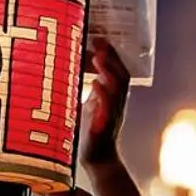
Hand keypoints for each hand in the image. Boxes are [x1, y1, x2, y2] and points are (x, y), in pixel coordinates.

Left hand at [80, 38, 130, 166]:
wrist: (96, 158)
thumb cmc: (90, 128)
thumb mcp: (88, 102)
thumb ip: (86, 85)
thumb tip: (74, 64)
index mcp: (113, 96)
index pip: (119, 71)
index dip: (112, 54)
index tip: (101, 38)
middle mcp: (116, 103)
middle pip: (121, 76)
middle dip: (112, 58)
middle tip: (100, 43)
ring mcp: (111, 115)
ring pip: (117, 90)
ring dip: (109, 72)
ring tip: (99, 58)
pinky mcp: (103, 128)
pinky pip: (107, 110)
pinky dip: (103, 96)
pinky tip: (95, 85)